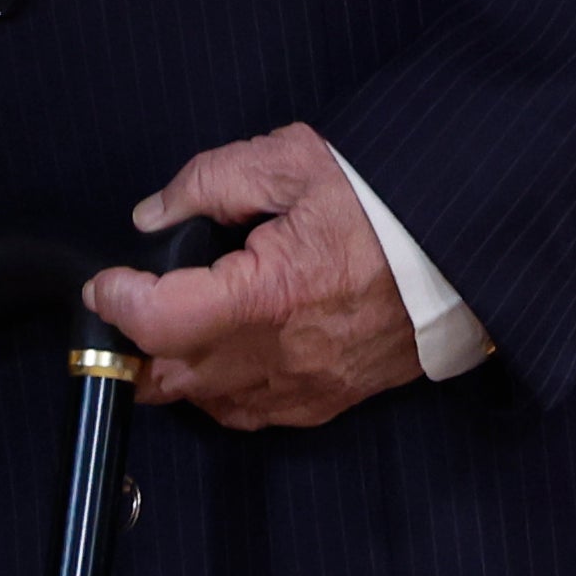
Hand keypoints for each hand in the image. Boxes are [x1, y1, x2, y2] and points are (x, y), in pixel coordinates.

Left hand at [79, 121, 425, 430]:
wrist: (470, 249)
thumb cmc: (386, 201)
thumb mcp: (291, 161)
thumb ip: (209, 182)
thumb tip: (153, 215)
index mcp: (270, 294)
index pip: (160, 323)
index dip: (117, 303)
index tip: (106, 281)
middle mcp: (286, 354)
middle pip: (174, 378)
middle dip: (133, 349)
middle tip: (124, 308)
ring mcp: (311, 385)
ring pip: (212, 404)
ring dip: (176, 374)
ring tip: (164, 331)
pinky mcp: (333, 398)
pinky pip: (257, 414)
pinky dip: (222, 392)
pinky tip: (218, 357)